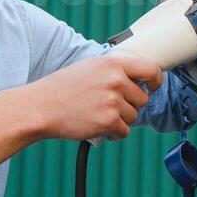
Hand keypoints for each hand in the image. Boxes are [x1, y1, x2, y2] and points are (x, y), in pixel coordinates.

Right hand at [30, 52, 163, 141]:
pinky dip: (113, 133)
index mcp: (113, 62)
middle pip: (142, 98)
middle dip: (128, 105)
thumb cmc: (62, 88)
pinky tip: (97, 126)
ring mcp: (113, 101)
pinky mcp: (109, 121)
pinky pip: (124, 131)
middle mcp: (116, 80)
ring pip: (133, 116)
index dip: (156, 80)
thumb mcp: (90, 66)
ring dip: (119, 119)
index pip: (150, 69)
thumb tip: (137, 76)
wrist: (40, 107)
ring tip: (97, 114)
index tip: (153, 86)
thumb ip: (115, 69)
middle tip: (106, 104)